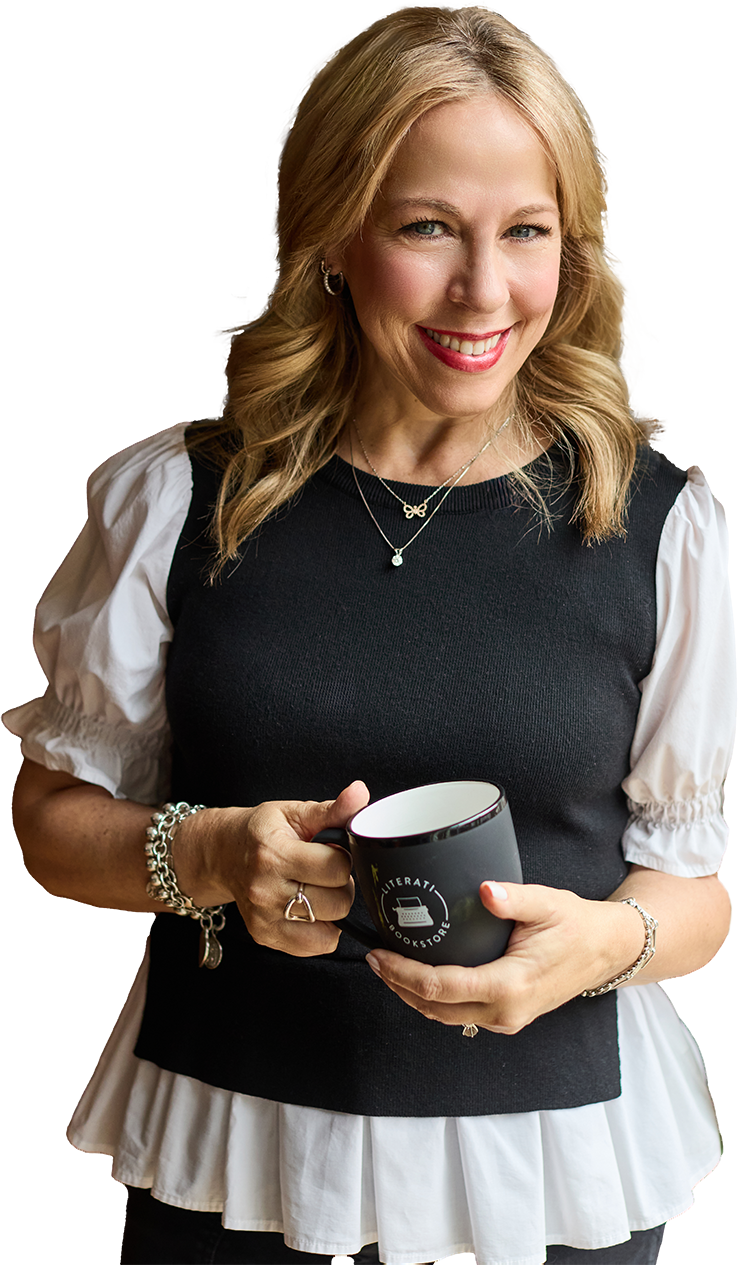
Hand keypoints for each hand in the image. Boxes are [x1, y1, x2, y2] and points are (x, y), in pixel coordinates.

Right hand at [190, 780, 369, 956]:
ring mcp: (263, 918)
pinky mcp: (265, 937)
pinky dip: (323, 930)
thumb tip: (360, 793)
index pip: (336, 868)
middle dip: (341, 885)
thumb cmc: (260, 832)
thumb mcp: (294, 813)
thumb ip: (332, 809)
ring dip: (333, 909)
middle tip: (326, 873)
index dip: (344, 858)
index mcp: (274, 854)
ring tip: (318, 890)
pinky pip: (316, 946)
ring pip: (330, 929)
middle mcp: (265, 890)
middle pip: (337, 902)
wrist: (222, 854)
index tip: (332, 852)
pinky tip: (311, 909)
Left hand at [364, 881, 637, 1033]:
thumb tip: (484, 890)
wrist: (606, 951)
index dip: (403, 973)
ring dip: (413, 996)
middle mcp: (505, 1012)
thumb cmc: (576, 924)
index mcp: (510, 986)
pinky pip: (461, 1013)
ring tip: (388, 968)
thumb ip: (513, 898)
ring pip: (446, 1016)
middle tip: (373, 959)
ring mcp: (507, 1019)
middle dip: (399, 986)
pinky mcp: (507, 1016)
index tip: (379, 955)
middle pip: (435, 1008)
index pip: (442, 988)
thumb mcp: (547, 903)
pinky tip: (420, 976)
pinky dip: (435, 999)